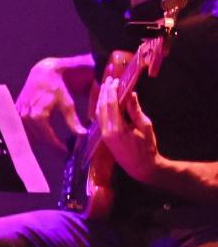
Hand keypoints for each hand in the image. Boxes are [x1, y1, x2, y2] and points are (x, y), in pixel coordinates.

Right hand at [16, 57, 87, 153]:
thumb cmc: (56, 88)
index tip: (66, 152)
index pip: (47, 138)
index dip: (57, 147)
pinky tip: (41, 136)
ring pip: (30, 135)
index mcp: (37, 116)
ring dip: (41, 141)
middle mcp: (25, 117)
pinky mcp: (16, 112)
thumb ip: (73, 121)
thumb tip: (82, 135)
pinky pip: (23, 128)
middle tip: (61, 150)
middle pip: (38, 139)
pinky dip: (32, 134)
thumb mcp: (67, 104)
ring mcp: (19, 115)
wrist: (42, 74)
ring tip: (53, 144)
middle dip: (50, 145)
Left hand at [96, 65, 162, 183]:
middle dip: (104, 92)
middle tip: (108, 80)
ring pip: (98, 113)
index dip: (111, 91)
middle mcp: (106, 131)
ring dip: (101, 99)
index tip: (114, 80)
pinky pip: (100, 119)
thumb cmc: (147, 147)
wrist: (141, 167)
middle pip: (101, 107)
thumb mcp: (145, 127)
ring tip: (105, 87)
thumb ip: (135, 110)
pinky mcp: (104, 137)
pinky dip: (101, 108)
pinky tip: (104, 101)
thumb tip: (131, 94)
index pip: (110, 105)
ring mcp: (104, 135)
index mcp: (117, 128)